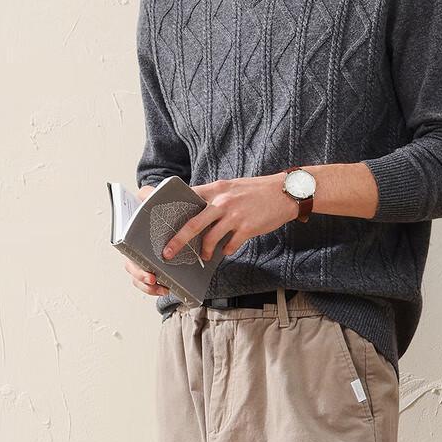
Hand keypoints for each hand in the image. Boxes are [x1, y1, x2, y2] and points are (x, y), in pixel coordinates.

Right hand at [124, 184, 169, 295]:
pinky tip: (169, 288)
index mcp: (130, 236)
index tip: (148, 274)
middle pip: (133, 269)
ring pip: (141, 278)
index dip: (136, 266)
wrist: (166, 208)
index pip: (129, 255)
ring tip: (164, 288)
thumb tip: (146, 194)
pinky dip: (158, 287)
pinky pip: (152, 281)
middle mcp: (134, 249)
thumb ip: (148, 194)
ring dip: (150, 287)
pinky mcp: (155, 263)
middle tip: (154, 280)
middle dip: (142, 278)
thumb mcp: (152, 197)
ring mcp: (143, 258)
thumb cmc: (156, 205)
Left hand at [160, 172, 298, 261]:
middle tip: (167, 254)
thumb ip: (214, 198)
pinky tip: (228, 248)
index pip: (187, 198)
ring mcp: (235, 215)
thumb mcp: (231, 187)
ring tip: (204, 254)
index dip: (170, 207)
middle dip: (177, 241)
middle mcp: (222, 201)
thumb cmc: (256, 190)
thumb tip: (196, 213)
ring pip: (210, 239)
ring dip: (205, 250)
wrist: (285, 191)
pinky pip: (230, 245)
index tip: (156, 218)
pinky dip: (226, 250)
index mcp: (216, 189)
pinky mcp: (247, 228)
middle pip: (192, 224)